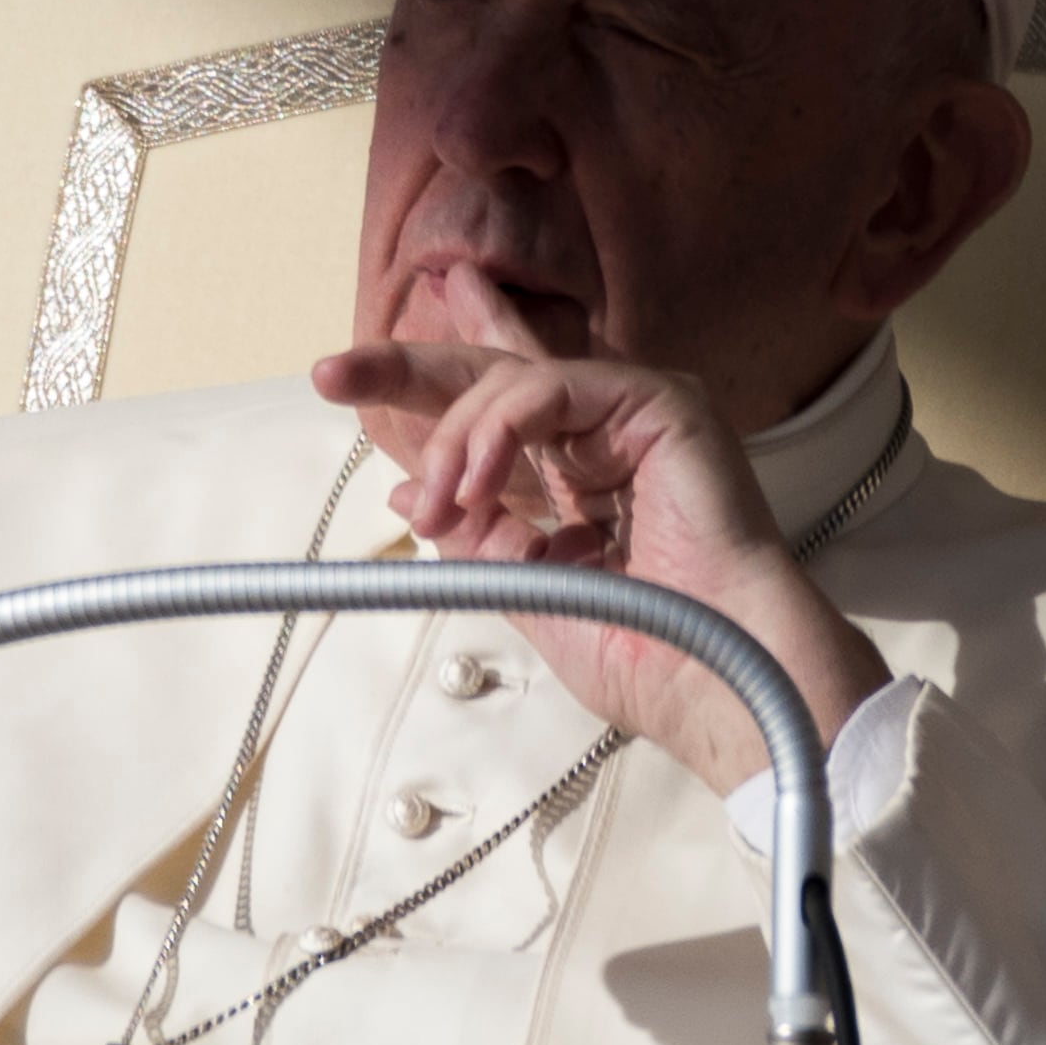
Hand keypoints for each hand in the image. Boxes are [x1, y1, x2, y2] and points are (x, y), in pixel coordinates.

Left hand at [310, 267, 886, 794]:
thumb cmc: (642, 649)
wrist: (710, 676)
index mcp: (582, 474)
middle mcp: (609, 433)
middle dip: (409, 368)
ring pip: (513, 383)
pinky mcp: (662, 403)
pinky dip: (500, 429)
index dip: (421, 391)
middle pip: (495, 372)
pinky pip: (553, 388)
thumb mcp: (525, 585)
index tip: (337, 386)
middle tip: (334, 371)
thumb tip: (412, 492)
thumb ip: (476, 531)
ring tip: (442, 497)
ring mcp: (639, 412)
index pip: (494, 410)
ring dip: (457, 438)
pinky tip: (476, 481)